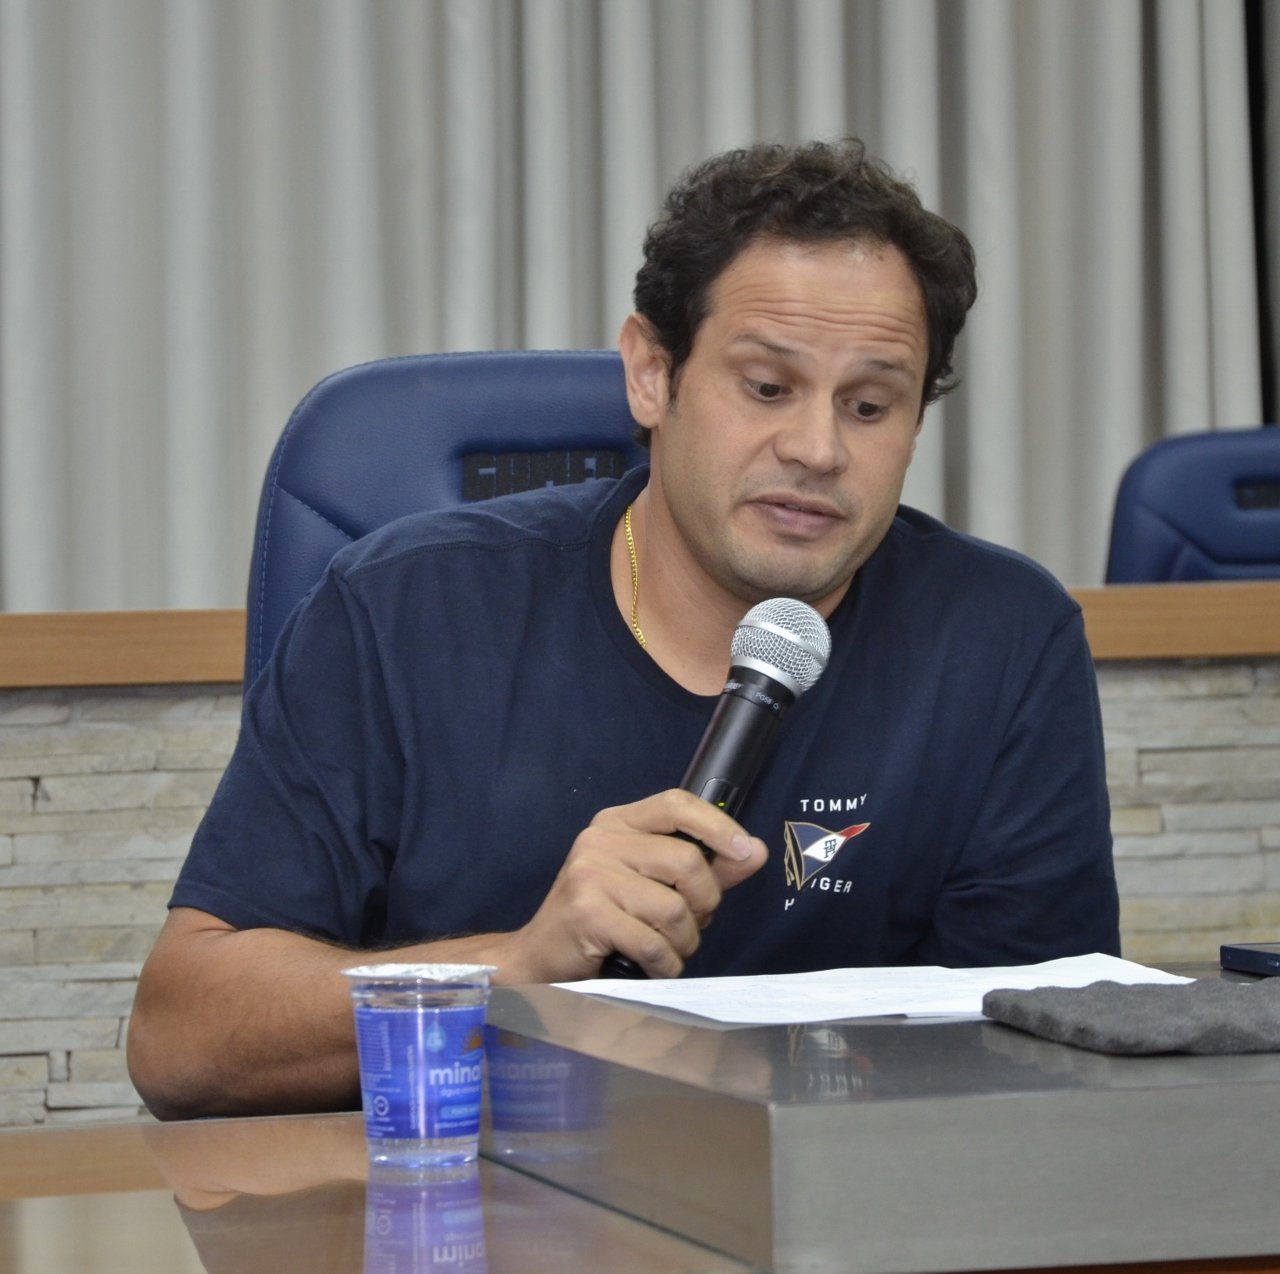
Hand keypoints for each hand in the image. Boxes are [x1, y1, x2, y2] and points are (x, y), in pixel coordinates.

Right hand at [503, 790, 767, 982]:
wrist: (540, 956)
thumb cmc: (604, 919)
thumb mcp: (654, 884)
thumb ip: (706, 868)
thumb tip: (755, 852)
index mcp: (619, 823)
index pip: (676, 804)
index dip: (717, 824)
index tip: (745, 850)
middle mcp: (601, 839)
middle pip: (686, 861)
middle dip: (704, 904)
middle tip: (690, 925)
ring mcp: (590, 874)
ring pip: (674, 908)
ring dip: (684, 941)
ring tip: (669, 948)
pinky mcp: (587, 912)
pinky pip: (652, 942)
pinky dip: (665, 963)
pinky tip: (653, 965)